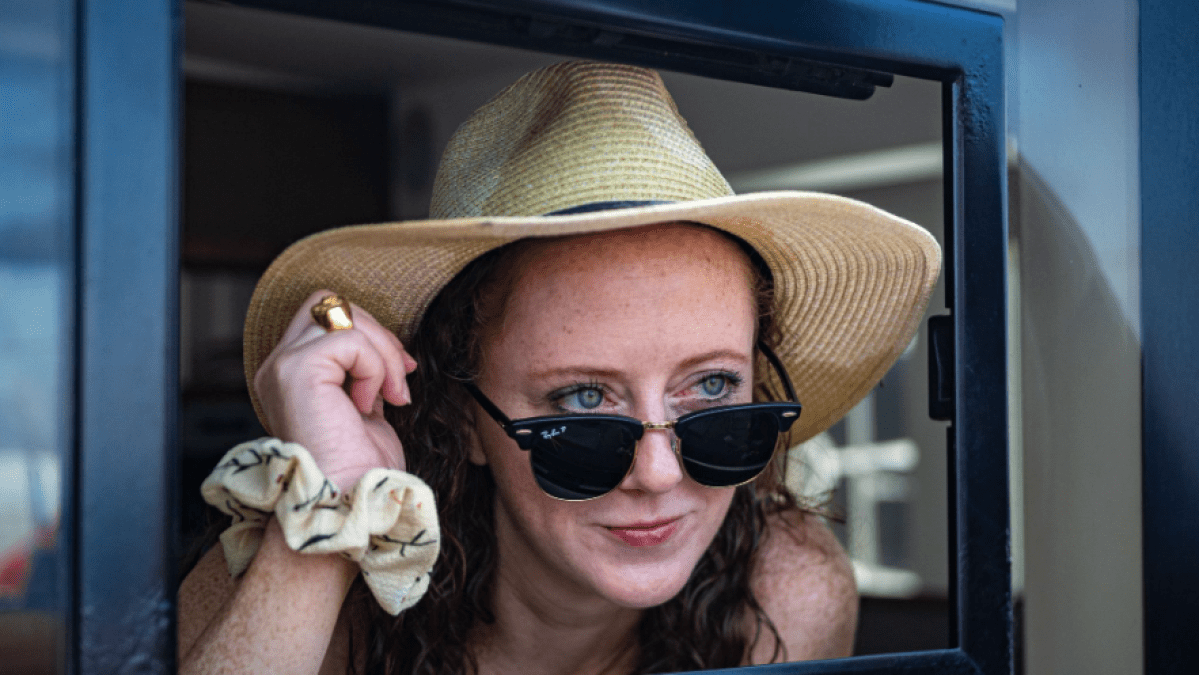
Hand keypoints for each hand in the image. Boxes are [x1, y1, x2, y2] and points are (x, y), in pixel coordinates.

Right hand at [253, 290, 415, 488]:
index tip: (400, 372)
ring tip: (389, 396)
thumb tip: (391, 349)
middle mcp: (276, 366)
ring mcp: (282, 366)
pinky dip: (374, 368)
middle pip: (329, 303)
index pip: (325, 318)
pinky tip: (371, 406)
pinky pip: (350, 339)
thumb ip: (364, 374)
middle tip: (400, 377)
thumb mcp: (365, 410)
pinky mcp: (296, 370)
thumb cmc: (361, 470)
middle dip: (376, 332)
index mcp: (290, 375)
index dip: (368, 334)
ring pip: (341, 313)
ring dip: (381, 351)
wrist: (350, 504)